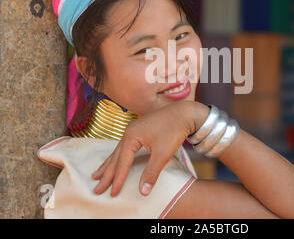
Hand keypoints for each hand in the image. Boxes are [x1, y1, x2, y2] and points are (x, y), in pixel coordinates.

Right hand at [91, 100, 207, 196]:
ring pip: (117, 151)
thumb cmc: (173, 131)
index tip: (112, 193)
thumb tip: (143, 191)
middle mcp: (129, 132)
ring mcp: (133, 129)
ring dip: (108, 164)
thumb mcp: (162, 154)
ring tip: (97, 175)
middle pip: (115, 156)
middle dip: (106, 174)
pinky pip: (124, 146)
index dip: (117, 179)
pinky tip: (115, 159)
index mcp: (131, 136)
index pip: (122, 162)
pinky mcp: (140, 129)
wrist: (184, 113)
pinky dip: (118, 156)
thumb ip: (151, 172)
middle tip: (96, 189)